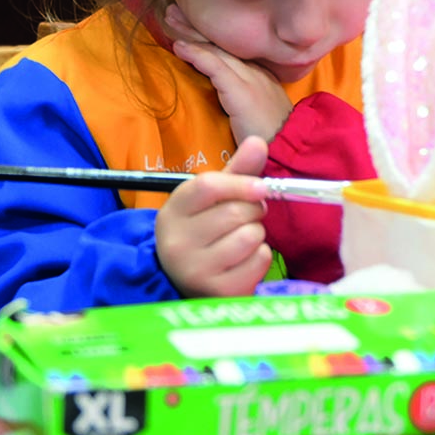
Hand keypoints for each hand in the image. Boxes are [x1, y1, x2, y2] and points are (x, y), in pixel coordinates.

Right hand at [155, 136, 272, 297]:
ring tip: (242, 239)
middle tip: (248, 217)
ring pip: (250, 236)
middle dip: (254, 210)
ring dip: (257, 234)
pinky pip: (259, 261)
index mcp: (173, 211)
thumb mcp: (213, 199)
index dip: (241, 183)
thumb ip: (236, 170)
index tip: (261, 188)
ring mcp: (194, 271)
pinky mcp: (217, 292)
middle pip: (235, 212)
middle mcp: (176, 242)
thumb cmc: (203, 232)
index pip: (209, 186)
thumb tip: (258, 141)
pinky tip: (244, 261)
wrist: (185, 281)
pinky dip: (261, 258)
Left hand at [165, 4, 293, 143]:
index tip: (188, 24)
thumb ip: (241, 98)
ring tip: (170, 20)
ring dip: (191, 35)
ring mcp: (251, 79)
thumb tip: (222, 93)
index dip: (209, 36)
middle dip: (196, 27)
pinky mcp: (242, 91)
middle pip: (222, 44)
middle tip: (174, 12)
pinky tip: (180, 47)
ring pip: (217, 50)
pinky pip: (215, 67)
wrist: (289, 149)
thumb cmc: (271, 138)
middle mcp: (257, 71)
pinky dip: (197, 55)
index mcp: (261, 74)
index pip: (230, 49)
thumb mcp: (256, 112)